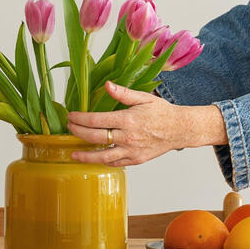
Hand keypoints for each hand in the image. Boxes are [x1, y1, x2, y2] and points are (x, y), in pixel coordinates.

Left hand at [67, 81, 190, 165]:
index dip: (80, 119)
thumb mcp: (144, 98)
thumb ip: (123, 93)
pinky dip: (103, 162)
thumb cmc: (162, 112)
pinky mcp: (136, 160)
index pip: (97, 120)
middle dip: (78, 132)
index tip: (71, 116)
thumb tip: (107, 85)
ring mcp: (131, 151)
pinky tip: (94, 158)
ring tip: (73, 153)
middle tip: (69, 128)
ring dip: (86, 156)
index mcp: (128, 120)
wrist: (180, 129)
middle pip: (95, 137)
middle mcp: (128, 137)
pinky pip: (115, 163)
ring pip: (103, 157)